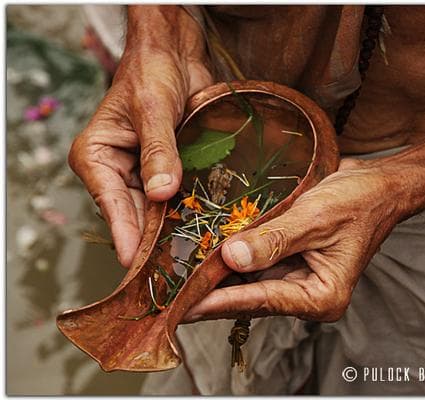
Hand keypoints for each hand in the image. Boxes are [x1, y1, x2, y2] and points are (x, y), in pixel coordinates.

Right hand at [68, 6, 212, 266]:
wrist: (174, 55)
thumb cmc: (152, 72)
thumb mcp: (153, 109)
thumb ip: (159, 150)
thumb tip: (161, 193)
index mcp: (97, 157)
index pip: (112, 204)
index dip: (127, 236)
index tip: (140, 266)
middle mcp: (116, 172)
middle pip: (135, 217)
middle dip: (156, 243)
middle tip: (177, 273)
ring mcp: (144, 175)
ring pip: (158, 214)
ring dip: (176, 232)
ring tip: (196, 260)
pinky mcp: (169, 173)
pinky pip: (178, 200)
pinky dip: (191, 214)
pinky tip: (209, 233)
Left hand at [184, 159, 400, 321]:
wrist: (380, 186)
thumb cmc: (359, 201)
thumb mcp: (316, 218)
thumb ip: (274, 240)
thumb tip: (231, 258)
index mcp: (321, 296)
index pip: (261, 301)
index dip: (219, 301)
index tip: (183, 306)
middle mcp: (306, 293)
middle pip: (250, 297)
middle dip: (210, 292)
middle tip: (167, 294)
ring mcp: (297, 278)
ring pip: (247, 282)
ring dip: (216, 276)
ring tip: (175, 274)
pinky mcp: (289, 260)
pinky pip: (254, 263)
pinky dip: (231, 258)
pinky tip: (203, 252)